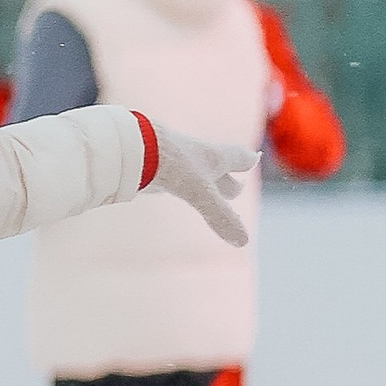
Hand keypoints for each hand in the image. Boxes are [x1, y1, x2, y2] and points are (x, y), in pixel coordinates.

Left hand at [152, 125, 255, 247]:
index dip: (245, 161)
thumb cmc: (172, 163)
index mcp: (214, 157)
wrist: (133, 144)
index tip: (252, 158)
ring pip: (194, 171)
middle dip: (228, 178)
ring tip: (203, 184)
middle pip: (218, 167)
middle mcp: (197, 156)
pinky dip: (175, 181)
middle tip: (237, 186)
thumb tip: (244, 241)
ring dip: (202, 179)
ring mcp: (174, 159)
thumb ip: (221, 215)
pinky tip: (164, 185)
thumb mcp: (200, 192)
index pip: (237, 158)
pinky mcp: (153, 165)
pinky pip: (169, 173)